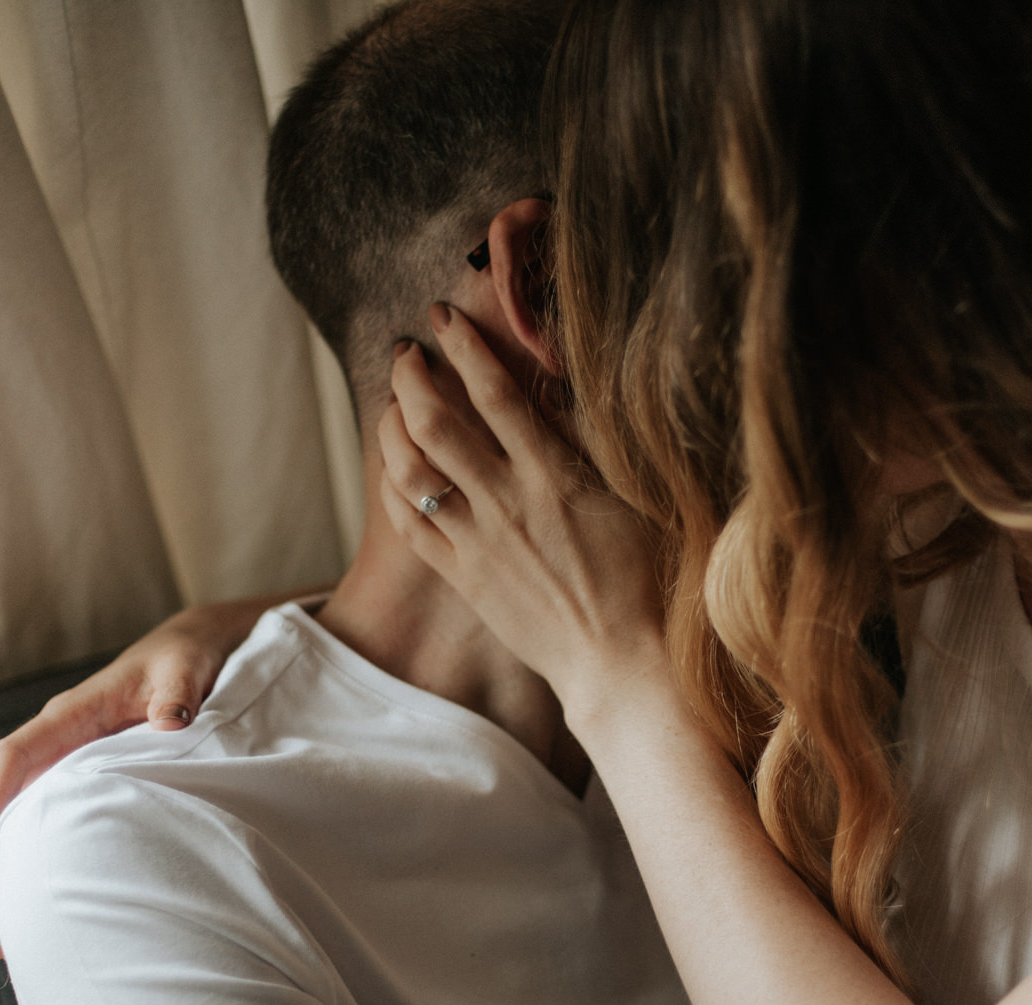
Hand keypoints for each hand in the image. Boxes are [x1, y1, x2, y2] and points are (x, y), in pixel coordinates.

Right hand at [0, 593, 306, 954]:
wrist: (195, 651)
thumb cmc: (186, 659)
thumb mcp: (185, 668)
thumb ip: (177, 692)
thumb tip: (171, 720)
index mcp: (72, 714)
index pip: (15, 756)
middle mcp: (59, 742)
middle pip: (8, 806)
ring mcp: (68, 766)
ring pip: (24, 826)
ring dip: (9, 878)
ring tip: (0, 938)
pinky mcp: (84, 785)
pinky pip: (50, 827)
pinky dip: (38, 867)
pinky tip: (35, 912)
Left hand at [378, 305, 665, 721]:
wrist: (615, 659)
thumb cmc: (639, 578)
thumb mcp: (632, 499)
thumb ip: (591, 444)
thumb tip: (556, 391)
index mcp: (554, 477)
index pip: (497, 394)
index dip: (464, 347)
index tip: (445, 318)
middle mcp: (507, 504)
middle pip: (435, 423)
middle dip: (411, 377)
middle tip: (407, 353)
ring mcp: (478, 543)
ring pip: (411, 471)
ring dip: (391, 427)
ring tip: (394, 405)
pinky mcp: (463, 577)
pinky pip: (409, 524)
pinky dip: (394, 487)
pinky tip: (395, 468)